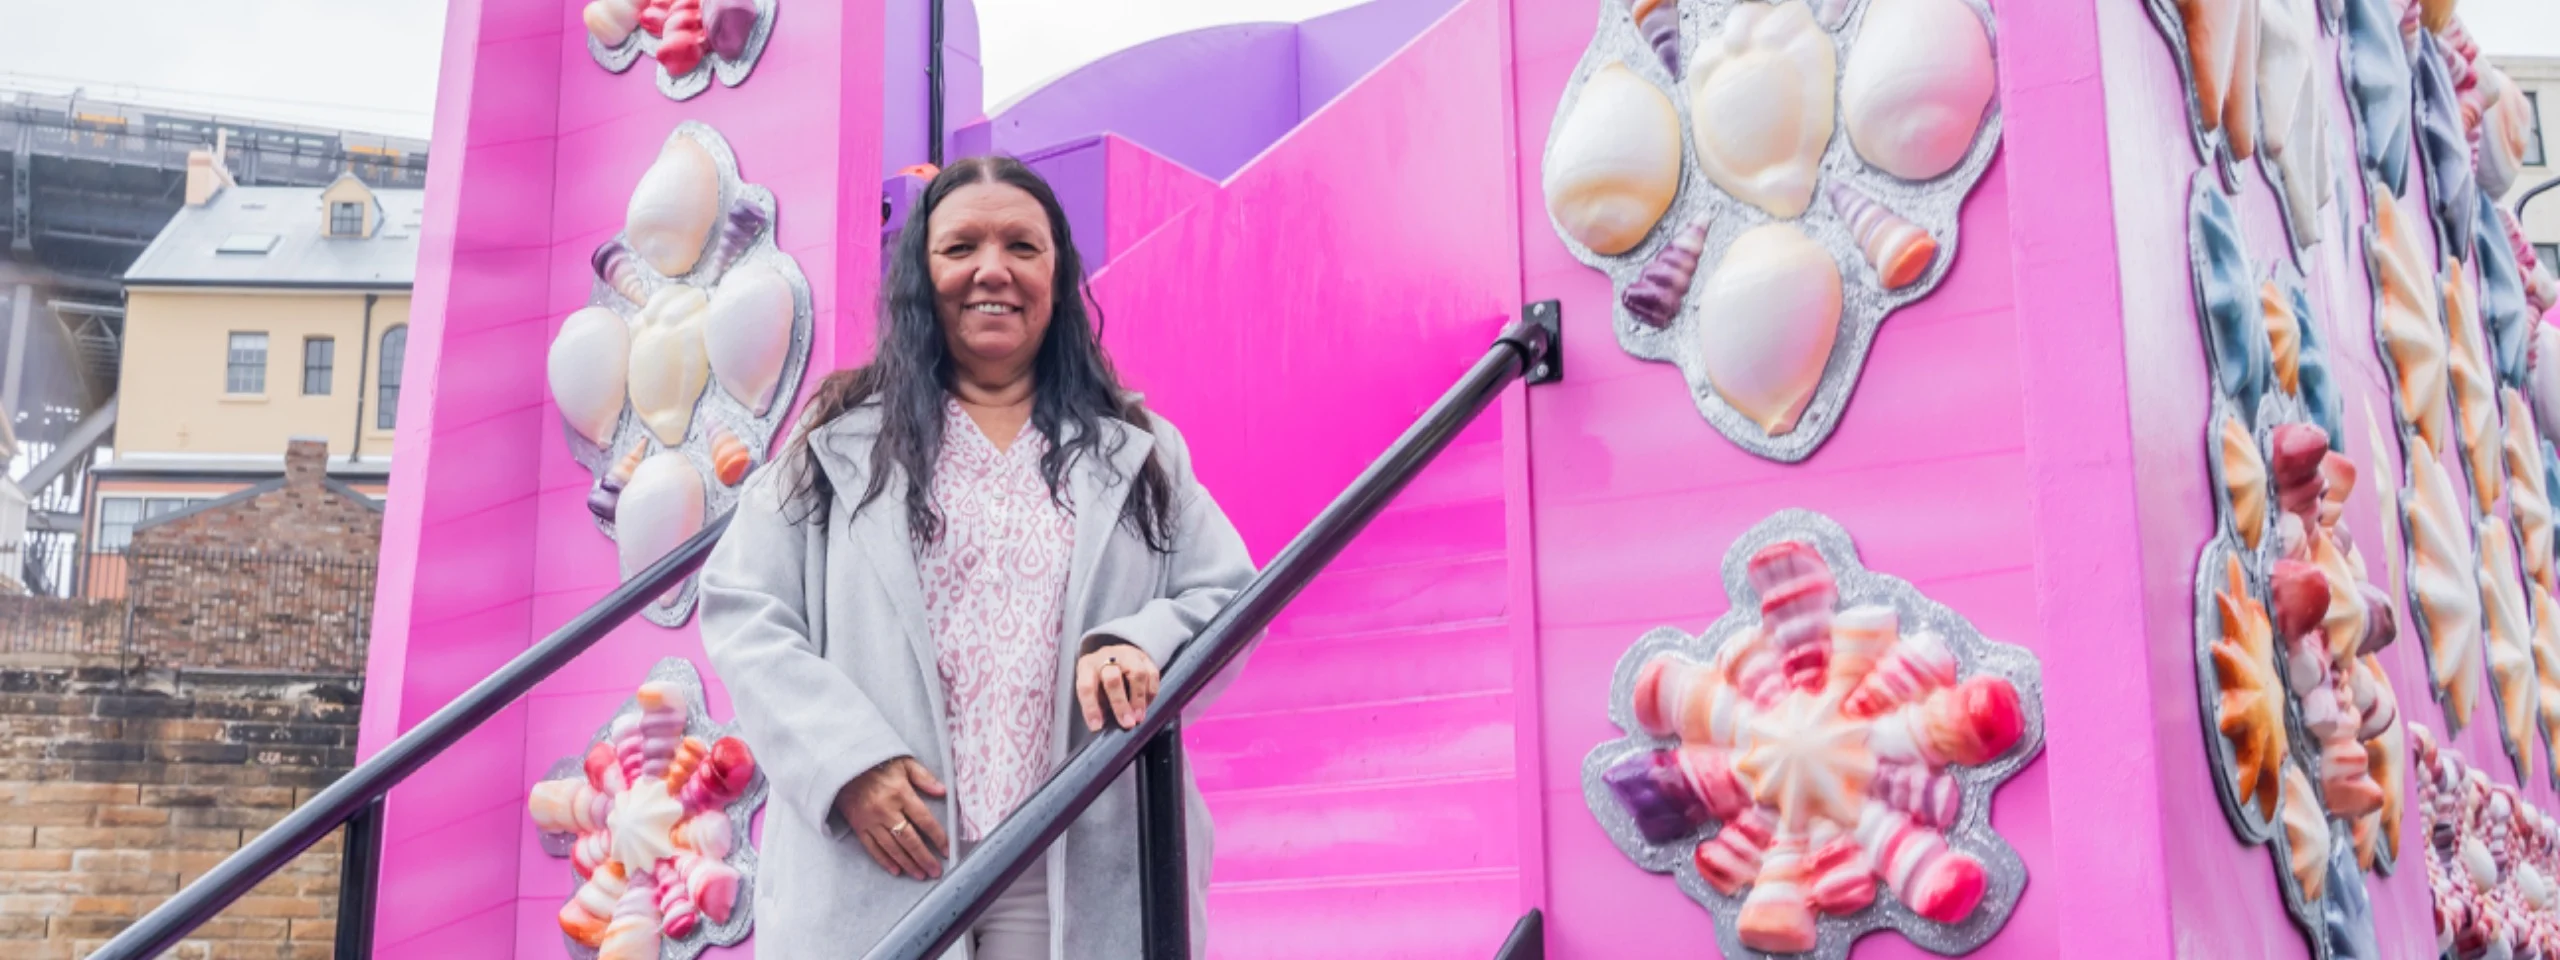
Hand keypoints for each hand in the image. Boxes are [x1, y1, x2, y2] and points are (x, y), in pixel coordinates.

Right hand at [834, 757, 948, 878]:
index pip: (924, 820)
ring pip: (892, 847)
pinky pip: (872, 848)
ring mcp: (871, 821)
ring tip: (920, 875)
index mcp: (901, 793)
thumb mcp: (904, 763)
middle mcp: (887, 810)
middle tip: (936, 872)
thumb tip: (943, 792)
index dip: (938, 837)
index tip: (947, 850)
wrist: (844, 765)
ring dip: (908, 863)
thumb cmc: (878, 764)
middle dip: (924, 857)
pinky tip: (896, 870)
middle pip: (909, 839)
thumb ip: (924, 777)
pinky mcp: (859, 826)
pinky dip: (884, 861)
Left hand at [1076, 643, 1159, 732]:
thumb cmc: (1100, 678)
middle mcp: (1107, 657)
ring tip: (1139, 717)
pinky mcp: (1145, 658)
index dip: (1091, 708)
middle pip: (1113, 678)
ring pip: (1137, 674)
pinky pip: (1152, 674)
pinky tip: (1147, 705)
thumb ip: (1096, 704)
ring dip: (1139, 699)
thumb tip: (1101, 725)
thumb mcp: (1092, 687)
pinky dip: (1151, 693)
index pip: (1086, 687)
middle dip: (1120, 704)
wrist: (1115, 655)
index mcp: (1088, 666)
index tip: (1097, 727)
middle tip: (1127, 723)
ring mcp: (1128, 655)